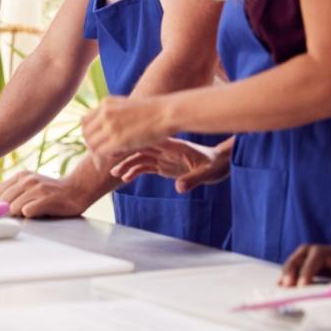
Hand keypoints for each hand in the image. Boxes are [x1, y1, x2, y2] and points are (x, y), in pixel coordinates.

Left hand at [0, 171, 90, 217]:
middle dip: (13, 209)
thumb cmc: (50, 190)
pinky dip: (31, 216)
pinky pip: (27, 212)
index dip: (8, 202)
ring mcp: (37, 189)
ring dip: (22, 213)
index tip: (19, 203)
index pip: (1, 193)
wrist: (76, 191)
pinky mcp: (46, 199)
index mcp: (21, 175)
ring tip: (35, 210)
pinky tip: (40, 212)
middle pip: (5, 201)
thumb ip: (8, 186)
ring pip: (14, 207)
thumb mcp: (28, 184)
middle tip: (28, 208)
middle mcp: (28, 180)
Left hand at [81, 95, 173, 160]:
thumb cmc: (154, 111)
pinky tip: (108, 165)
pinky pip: (100, 152)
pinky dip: (101, 160)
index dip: (88, 134)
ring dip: (95, 154)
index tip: (94, 143)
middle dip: (90, 146)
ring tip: (102, 162)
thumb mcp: (130, 106)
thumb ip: (117, 112)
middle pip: (85, 133)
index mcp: (106, 103)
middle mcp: (105, 112)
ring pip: (91, 144)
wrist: (167, 112)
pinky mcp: (118, 139)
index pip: (85, 121)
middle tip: (97, 156)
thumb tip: (108, 120)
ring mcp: (110, 125)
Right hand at [108, 138, 229, 191]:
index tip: (118, 148)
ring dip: (126, 163)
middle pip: (138, 147)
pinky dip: (134, 171)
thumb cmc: (216, 165)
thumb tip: (179, 188)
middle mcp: (164, 148)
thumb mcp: (207, 173)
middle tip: (108, 162)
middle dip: (123, 153)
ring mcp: (163, 156)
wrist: (222, 164)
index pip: (147, 141)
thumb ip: (192, 180)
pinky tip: (125, 179)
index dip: (131, 143)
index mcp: (172, 145)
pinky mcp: (163, 164)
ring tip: (114, 174)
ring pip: (138, 157)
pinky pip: (144, 166)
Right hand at [280, 245, 330, 286]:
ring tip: (283, 285)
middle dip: (292, 267)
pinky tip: (296, 286)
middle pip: (307, 252)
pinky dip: (302, 275)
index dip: (306, 269)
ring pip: (308, 259)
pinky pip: (315, 269)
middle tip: (283, 284)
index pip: (318, 254)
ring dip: (293, 270)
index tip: (300, 287)